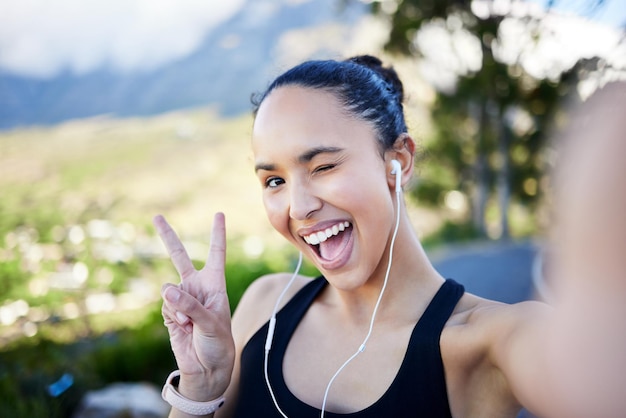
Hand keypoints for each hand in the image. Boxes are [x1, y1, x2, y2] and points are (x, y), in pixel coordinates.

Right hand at [154, 213, 234, 400]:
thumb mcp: (211, 321)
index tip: (218, 214)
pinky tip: (183, 328)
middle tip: (156, 216)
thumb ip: (190, 304)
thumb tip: (166, 288)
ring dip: (178, 306)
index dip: (217, 234)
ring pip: (169, 289)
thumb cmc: (218, 343)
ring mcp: (182, 299)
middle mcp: (197, 287)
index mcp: (215, 284)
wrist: (206, 367)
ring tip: (190, 323)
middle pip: (180, 257)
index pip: (216, 254)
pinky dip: (173, 316)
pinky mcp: (170, 312)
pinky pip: (166, 305)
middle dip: (168, 237)